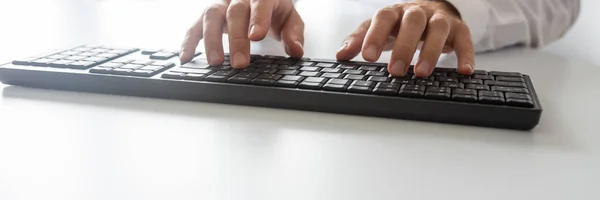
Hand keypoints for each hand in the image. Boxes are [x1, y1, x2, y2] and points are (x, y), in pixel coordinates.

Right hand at [180, 0, 304, 68]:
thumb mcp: (289, 19)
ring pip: (211, 15)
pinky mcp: (208, 15)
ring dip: (211, 40)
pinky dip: (189, 41)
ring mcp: (221, 5)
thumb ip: (294, 34)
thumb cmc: (273, 10)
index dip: (258, 19)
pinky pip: (195, 25)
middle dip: (236, 38)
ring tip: (215, 62)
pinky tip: (186, 57)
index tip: (256, 36)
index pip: (260, 2)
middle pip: (234, 12)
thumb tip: (296, 50)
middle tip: (240, 63)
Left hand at [336, 0, 474, 76]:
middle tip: (395, 71)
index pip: (384, 18)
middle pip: (412, 22)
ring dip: (430, 50)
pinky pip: (464, 40)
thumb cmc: (400, 25)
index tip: (367, 57)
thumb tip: (341, 54)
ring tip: (421, 73)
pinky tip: (464, 71)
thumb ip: (360, 39)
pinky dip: (466, 55)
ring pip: (438, 29)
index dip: (375, 36)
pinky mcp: (459, 30)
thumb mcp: (379, 30)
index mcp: (395, 13)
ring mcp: (440, 19)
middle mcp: (418, 12)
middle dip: (404, 46)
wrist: (432, 10)